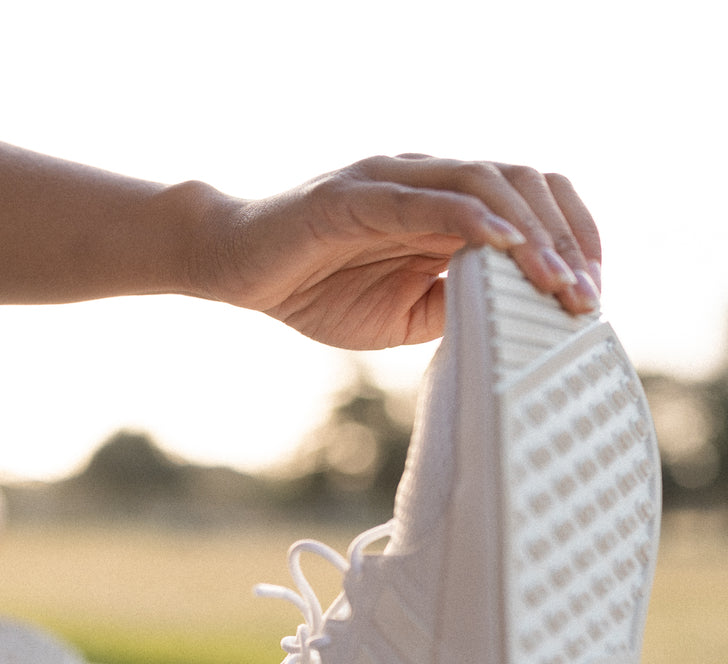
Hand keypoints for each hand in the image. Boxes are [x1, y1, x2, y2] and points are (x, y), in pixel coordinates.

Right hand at [195, 154, 601, 350]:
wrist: (236, 268)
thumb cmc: (314, 290)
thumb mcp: (398, 317)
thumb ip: (452, 307)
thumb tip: (509, 319)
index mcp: (443, 207)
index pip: (529, 201)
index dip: (572, 239)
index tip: (589, 294)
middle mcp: (427, 180)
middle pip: (523, 183)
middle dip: (565, 240)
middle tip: (583, 298)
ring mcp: (391, 180)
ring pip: (483, 183)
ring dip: (528, 233)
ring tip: (554, 280)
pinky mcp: (353, 193)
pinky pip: (423, 197)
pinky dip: (468, 218)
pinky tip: (501, 248)